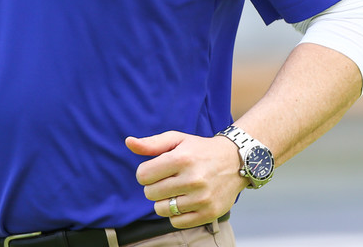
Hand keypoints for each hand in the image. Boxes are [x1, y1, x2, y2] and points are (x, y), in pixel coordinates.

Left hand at [125, 131, 245, 227]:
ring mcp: (201, 198)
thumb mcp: (176, 139)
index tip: (154, 169)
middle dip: (154, 186)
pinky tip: (184, 200)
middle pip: (150, 193)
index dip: (144, 173)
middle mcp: (192, 179)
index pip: (143, 175)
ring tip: (176, 190)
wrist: (234, 161)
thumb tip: (128, 142)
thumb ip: (151, 143)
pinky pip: (176, 222)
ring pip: (161, 209)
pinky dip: (176, 213)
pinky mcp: (208, 213)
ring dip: (164, 201)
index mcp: (181, 158)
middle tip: (167, 179)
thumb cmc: (199, 149)